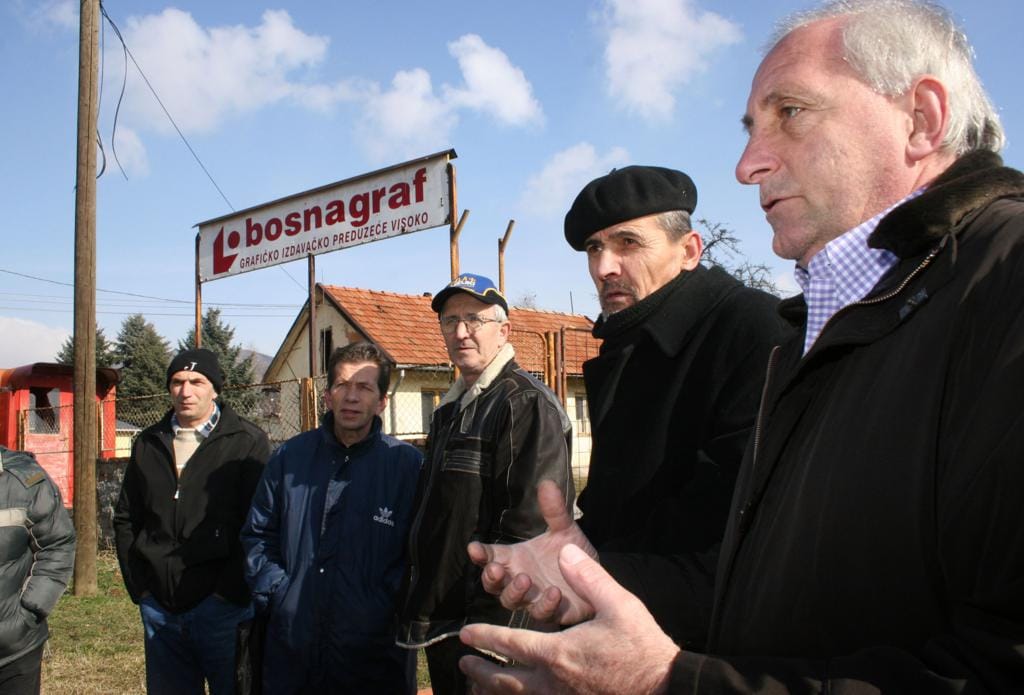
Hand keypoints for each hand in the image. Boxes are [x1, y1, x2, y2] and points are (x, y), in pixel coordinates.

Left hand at [459, 543, 680, 693]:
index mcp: (558, 653)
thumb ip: (589, 577)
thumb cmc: (641, 646)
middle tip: (464, 663)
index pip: (510, 644)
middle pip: (505, 680)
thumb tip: (564, 553)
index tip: (465, 633)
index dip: (485, 637)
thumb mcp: (619, 604)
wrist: (664, 687)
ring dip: (495, 691)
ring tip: (480, 687)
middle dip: (481, 672)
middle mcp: (553, 682)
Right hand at [468, 480, 597, 624]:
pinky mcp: (551, 612)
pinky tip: (553, 592)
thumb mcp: (563, 529)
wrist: (595, 576)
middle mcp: (517, 579)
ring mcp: (531, 598)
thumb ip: (554, 510)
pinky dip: (545, 604)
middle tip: (496, 569)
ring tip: (525, 579)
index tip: (474, 547)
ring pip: (511, 601)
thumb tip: (547, 482)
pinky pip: (542, 613)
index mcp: (515, 558)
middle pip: (492, 584)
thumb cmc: (570, 553)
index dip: (480, 554)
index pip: (489, 557)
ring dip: (514, 591)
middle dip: (491, 577)